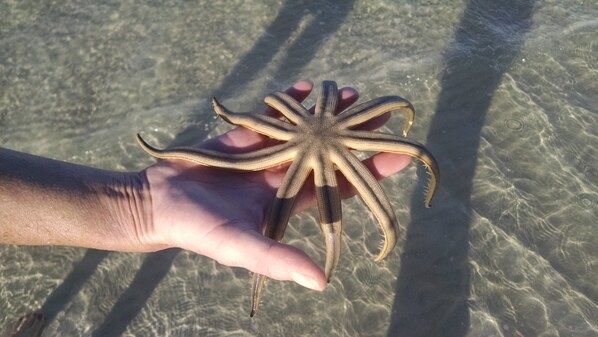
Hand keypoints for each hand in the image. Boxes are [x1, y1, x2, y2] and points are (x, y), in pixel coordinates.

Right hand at [138, 80, 411, 289]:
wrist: (157, 201)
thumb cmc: (199, 228)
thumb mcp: (240, 246)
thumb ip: (278, 260)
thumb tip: (321, 282)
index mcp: (291, 201)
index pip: (340, 185)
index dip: (370, 171)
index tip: (398, 153)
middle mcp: (284, 176)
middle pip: (329, 153)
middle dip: (354, 134)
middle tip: (379, 113)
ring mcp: (266, 154)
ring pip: (305, 130)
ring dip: (326, 113)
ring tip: (350, 93)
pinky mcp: (246, 137)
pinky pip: (273, 115)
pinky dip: (289, 100)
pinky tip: (306, 87)